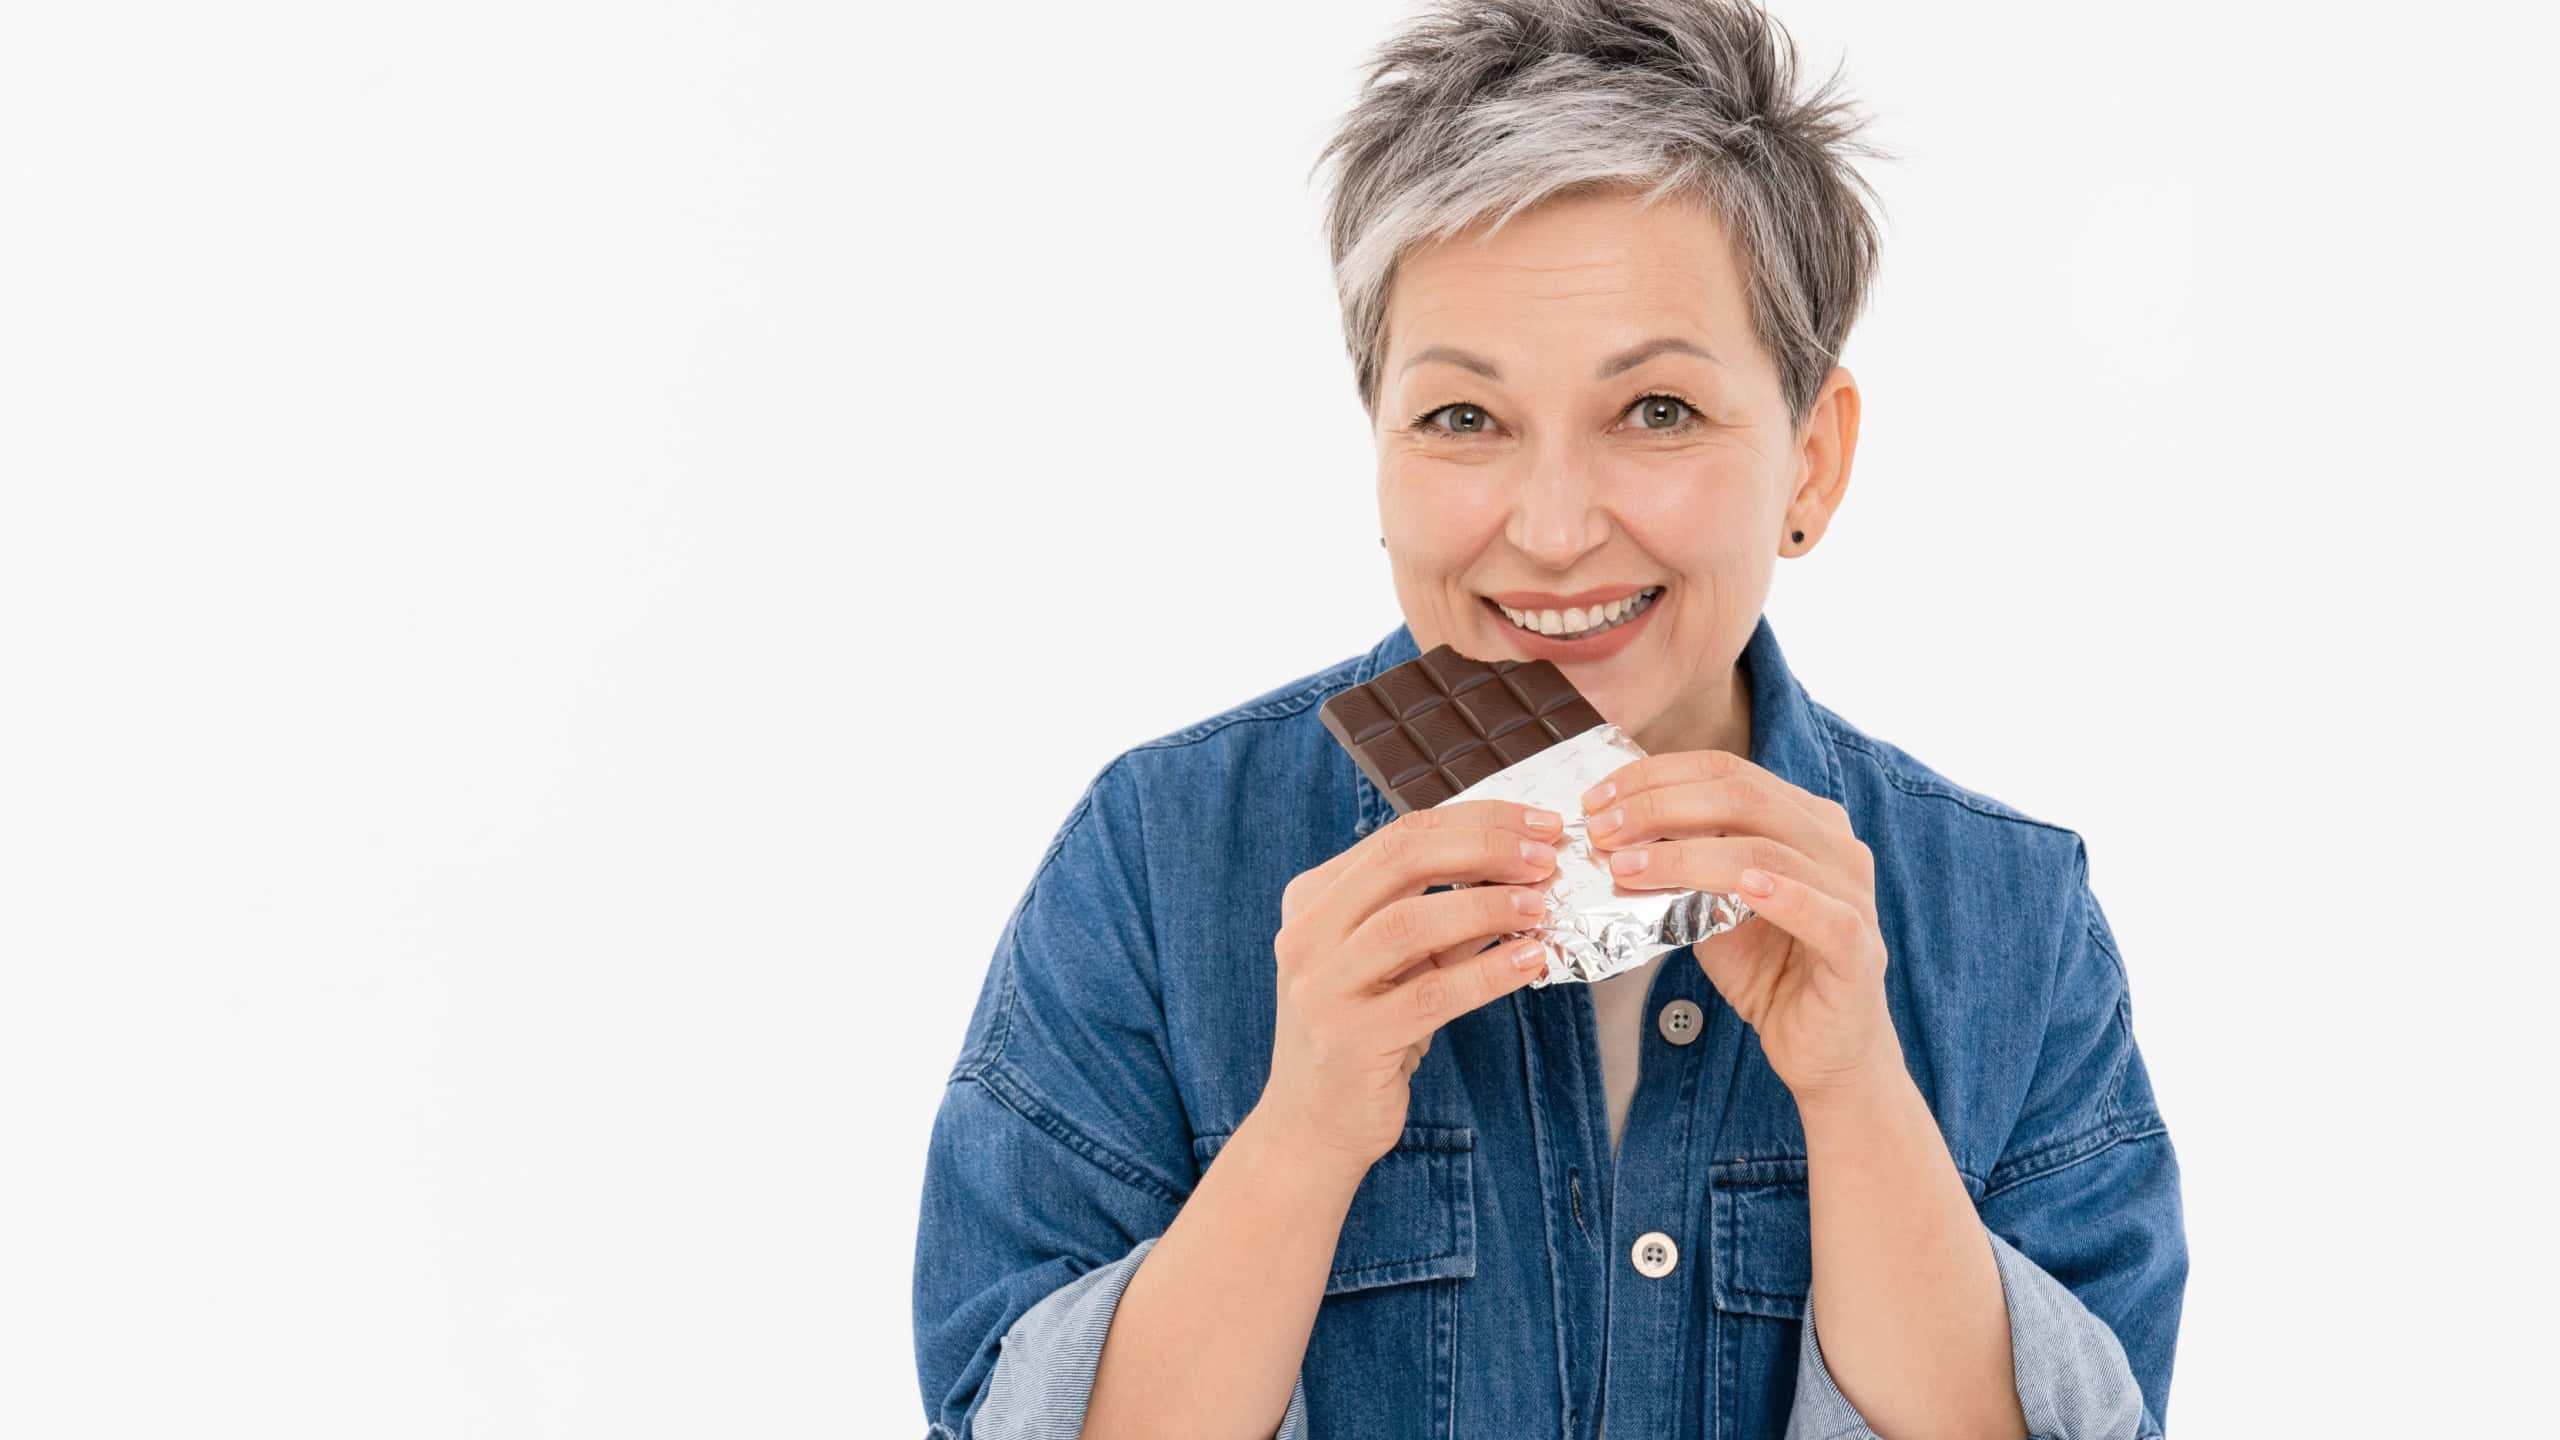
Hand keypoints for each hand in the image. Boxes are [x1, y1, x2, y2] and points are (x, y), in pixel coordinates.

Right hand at [1255, 800, 1562, 1174]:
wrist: (1312, 1124)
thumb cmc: (1363, 1032)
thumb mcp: (1400, 964)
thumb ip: (1447, 916)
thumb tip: (1522, 870)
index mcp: (1313, 899)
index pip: (1401, 836)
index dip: (1477, 821)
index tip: (1538, 826)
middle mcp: (1306, 934)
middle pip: (1401, 860)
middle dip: (1483, 848)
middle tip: (1545, 855)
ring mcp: (1321, 987)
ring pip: (1410, 922)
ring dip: (1487, 906)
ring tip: (1542, 905)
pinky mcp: (1349, 1040)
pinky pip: (1430, 995)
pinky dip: (1488, 973)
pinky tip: (1531, 960)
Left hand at [1580, 749, 1898, 1104]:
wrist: (1820, 1049)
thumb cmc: (1767, 970)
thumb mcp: (1710, 908)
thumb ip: (1680, 866)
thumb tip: (1613, 834)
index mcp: (1802, 819)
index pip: (1725, 771)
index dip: (1656, 776)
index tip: (1597, 800)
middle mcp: (1834, 844)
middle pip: (1742, 797)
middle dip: (1660, 807)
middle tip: (1602, 831)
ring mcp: (1853, 893)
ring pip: (1767, 852)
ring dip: (1687, 855)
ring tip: (1629, 866)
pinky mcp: (1858, 949)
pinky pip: (1825, 914)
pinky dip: (1783, 896)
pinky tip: (1745, 887)